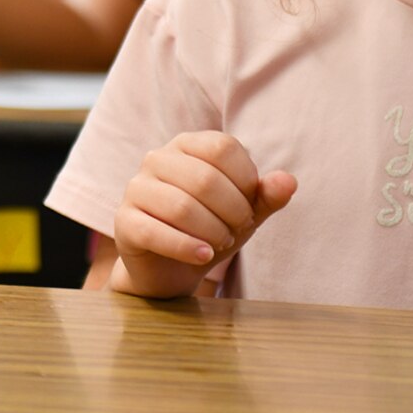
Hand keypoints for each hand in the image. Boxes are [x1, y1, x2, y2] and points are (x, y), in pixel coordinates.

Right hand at [110, 130, 296, 298]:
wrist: (169, 267)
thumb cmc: (209, 229)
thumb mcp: (244, 213)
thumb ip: (266, 196)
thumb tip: (289, 181)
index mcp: (186, 145)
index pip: (223, 147)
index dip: (246, 180)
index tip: (249, 205)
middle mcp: (156, 158)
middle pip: (205, 178)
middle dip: (233, 212)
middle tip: (237, 230)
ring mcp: (135, 189)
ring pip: (181, 207)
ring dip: (213, 232)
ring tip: (219, 244)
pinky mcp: (123, 221)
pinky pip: (156, 232)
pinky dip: (187, 248)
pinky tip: (203, 256)